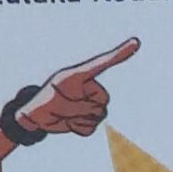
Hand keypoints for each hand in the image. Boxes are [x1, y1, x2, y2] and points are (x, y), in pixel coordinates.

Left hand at [13, 36, 140, 137]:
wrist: (37, 115)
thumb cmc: (44, 101)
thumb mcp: (55, 100)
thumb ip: (75, 106)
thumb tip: (97, 114)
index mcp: (82, 75)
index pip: (103, 63)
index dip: (120, 53)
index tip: (135, 42)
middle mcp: (90, 87)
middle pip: (103, 101)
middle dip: (84, 107)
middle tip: (64, 105)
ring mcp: (91, 104)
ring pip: (98, 117)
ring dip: (79, 119)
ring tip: (64, 113)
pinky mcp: (88, 120)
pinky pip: (90, 129)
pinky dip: (78, 129)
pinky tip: (68, 123)